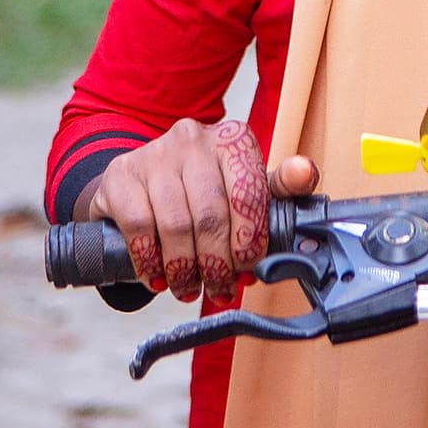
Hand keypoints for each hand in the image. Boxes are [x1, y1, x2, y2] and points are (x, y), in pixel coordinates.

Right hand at [80, 119, 318, 302]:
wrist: (138, 182)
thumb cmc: (200, 190)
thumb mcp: (242, 186)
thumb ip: (278, 187)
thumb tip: (306, 173)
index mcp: (232, 140)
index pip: (248, 194)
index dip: (250, 240)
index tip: (248, 269)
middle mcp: (194, 138)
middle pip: (211, 215)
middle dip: (218, 262)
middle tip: (220, 288)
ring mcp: (154, 154)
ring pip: (176, 225)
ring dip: (185, 268)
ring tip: (189, 288)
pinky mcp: (121, 175)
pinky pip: (140, 227)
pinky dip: (150, 261)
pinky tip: (157, 277)